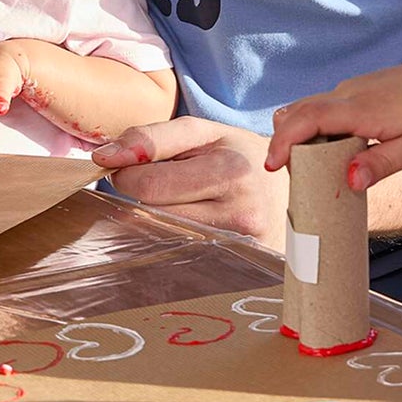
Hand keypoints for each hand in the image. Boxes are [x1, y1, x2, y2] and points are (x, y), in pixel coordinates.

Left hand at [91, 118, 286, 246]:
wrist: (296, 192)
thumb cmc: (239, 157)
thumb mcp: (205, 132)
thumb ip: (154, 137)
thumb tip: (104, 157)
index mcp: (230, 168)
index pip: (150, 183)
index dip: (123, 170)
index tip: (107, 160)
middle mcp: (241, 209)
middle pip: (153, 212)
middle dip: (139, 191)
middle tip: (151, 178)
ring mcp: (243, 245)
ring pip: (164, 235)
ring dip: (154, 216)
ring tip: (175, 199)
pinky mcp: (242, 268)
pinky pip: (184, 257)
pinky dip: (172, 239)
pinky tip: (186, 224)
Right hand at [265, 52, 401, 189]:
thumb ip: (382, 163)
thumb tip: (349, 181)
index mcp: (363, 108)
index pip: (308, 119)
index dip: (284, 141)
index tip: (271, 165)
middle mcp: (350, 93)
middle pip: (299, 112)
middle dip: (285, 143)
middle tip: (291, 176)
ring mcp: (353, 88)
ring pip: (309, 108)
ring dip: (299, 135)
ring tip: (309, 169)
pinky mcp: (358, 90)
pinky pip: (325, 107)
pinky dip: (315, 128)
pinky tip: (332, 151)